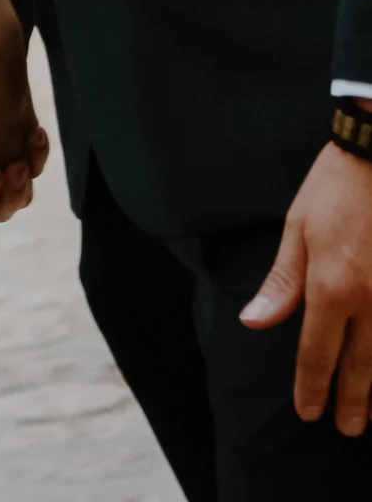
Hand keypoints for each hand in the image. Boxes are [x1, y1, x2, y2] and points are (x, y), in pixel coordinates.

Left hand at [242, 142, 371, 432]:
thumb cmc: (334, 187)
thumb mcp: (297, 227)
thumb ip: (283, 281)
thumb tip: (256, 321)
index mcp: (331, 286)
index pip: (318, 351)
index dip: (312, 385)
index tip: (308, 412)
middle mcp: (370, 300)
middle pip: (361, 364)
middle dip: (352, 400)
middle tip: (347, 430)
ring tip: (371, 411)